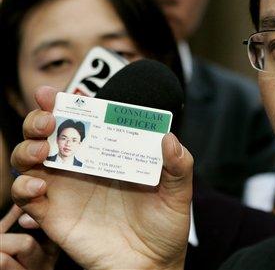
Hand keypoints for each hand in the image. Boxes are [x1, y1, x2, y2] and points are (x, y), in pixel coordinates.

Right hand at [11, 86, 193, 269]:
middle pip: (49, 134)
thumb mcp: (179, 192)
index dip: (69, 103)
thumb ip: (179, 165)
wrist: (154, 264)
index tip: (56, 92)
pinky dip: (24, 187)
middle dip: (39, 119)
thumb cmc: (166, 225)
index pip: (85, 121)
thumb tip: (169, 137)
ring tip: (42, 150)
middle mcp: (85, 167)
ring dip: (26, 148)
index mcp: (111, 153)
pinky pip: (27, 198)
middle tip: (48, 118)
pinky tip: (39, 185)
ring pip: (29, 160)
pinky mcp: (55, 216)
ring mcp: (67, 190)